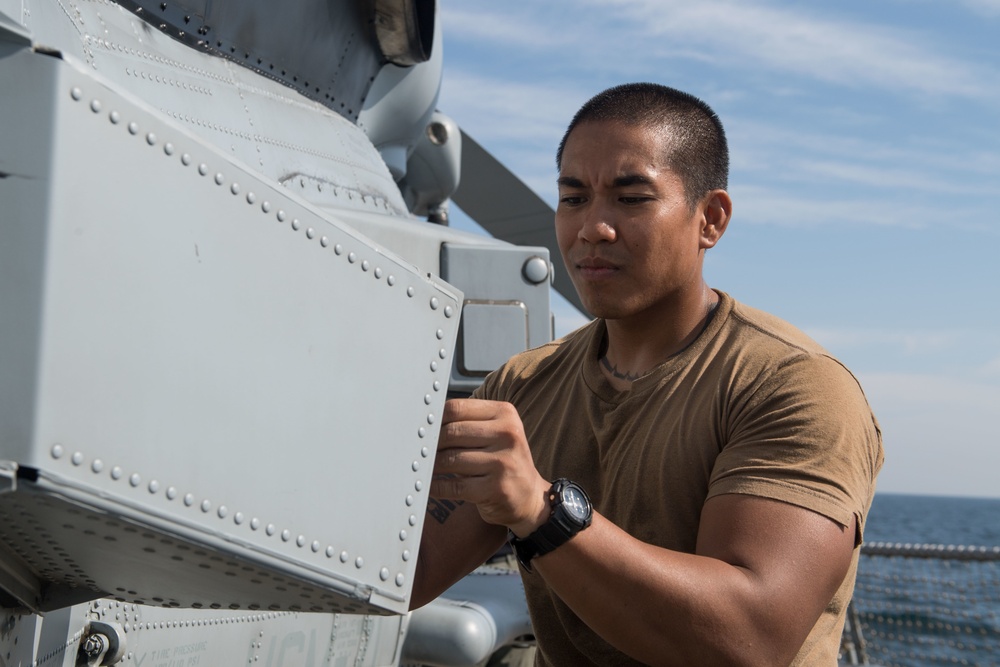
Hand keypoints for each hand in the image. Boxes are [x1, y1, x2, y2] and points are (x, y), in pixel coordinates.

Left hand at [432, 398, 550, 535]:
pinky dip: (437, 487)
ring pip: (450, 459)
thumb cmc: (503, 461)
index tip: (423, 429)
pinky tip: (431, 486)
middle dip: (431, 444)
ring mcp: (503, 462)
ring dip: (431, 466)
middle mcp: (508, 435)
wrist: (529, 497)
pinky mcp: (496, 488)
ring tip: (424, 468)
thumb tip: (426, 424)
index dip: (434, 419)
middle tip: (419, 451)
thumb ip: (468, 424)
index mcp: (505, 414)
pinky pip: (454, 486)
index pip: (457, 408)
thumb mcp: (496, 434)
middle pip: (452, 432)